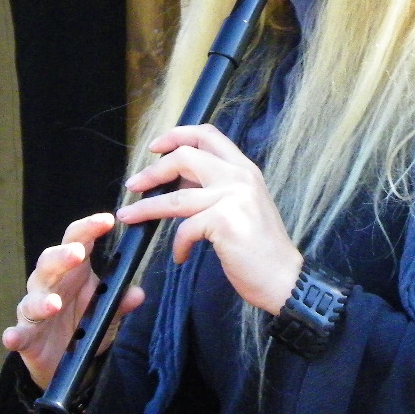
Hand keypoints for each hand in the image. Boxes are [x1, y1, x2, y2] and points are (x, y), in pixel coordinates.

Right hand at [2, 212, 145, 390]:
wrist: (66, 362)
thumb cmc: (84, 324)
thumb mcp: (108, 314)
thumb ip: (120, 303)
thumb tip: (138, 293)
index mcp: (73, 271)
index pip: (78, 241)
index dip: (89, 228)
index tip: (107, 220)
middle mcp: (50, 284)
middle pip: (50, 262)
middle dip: (62, 256)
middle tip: (78, 253)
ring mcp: (34, 309)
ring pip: (33, 298)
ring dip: (43, 300)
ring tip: (55, 304)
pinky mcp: (25, 337)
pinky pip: (18, 334)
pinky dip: (14, 335)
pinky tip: (12, 337)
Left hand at [116, 123, 302, 314]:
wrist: (284, 279)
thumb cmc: (260, 248)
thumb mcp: (242, 205)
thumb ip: (216, 187)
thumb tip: (178, 181)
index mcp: (244, 169)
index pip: (208, 134)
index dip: (177, 135)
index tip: (155, 147)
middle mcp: (240, 176)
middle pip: (185, 156)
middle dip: (153, 170)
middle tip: (134, 184)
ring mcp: (233, 197)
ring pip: (176, 196)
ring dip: (147, 208)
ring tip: (129, 216)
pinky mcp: (224, 221)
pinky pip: (185, 229)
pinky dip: (178, 245)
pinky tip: (181, 256)